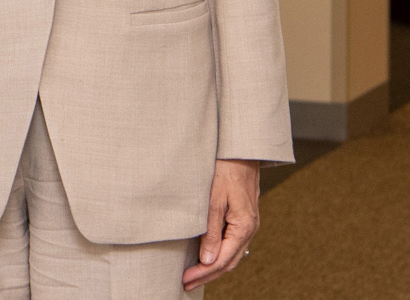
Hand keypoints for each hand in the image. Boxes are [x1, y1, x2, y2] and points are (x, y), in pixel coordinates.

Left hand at [183, 158, 258, 288]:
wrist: (240, 151)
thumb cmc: (224, 170)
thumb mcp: (213, 200)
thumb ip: (211, 231)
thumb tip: (208, 260)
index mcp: (244, 227)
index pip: (222, 260)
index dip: (203, 273)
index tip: (185, 279)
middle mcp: (249, 229)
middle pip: (229, 262)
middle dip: (207, 275)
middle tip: (186, 283)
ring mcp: (248, 224)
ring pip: (232, 254)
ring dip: (214, 267)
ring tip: (194, 275)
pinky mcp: (243, 217)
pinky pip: (233, 243)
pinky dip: (220, 254)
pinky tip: (208, 256)